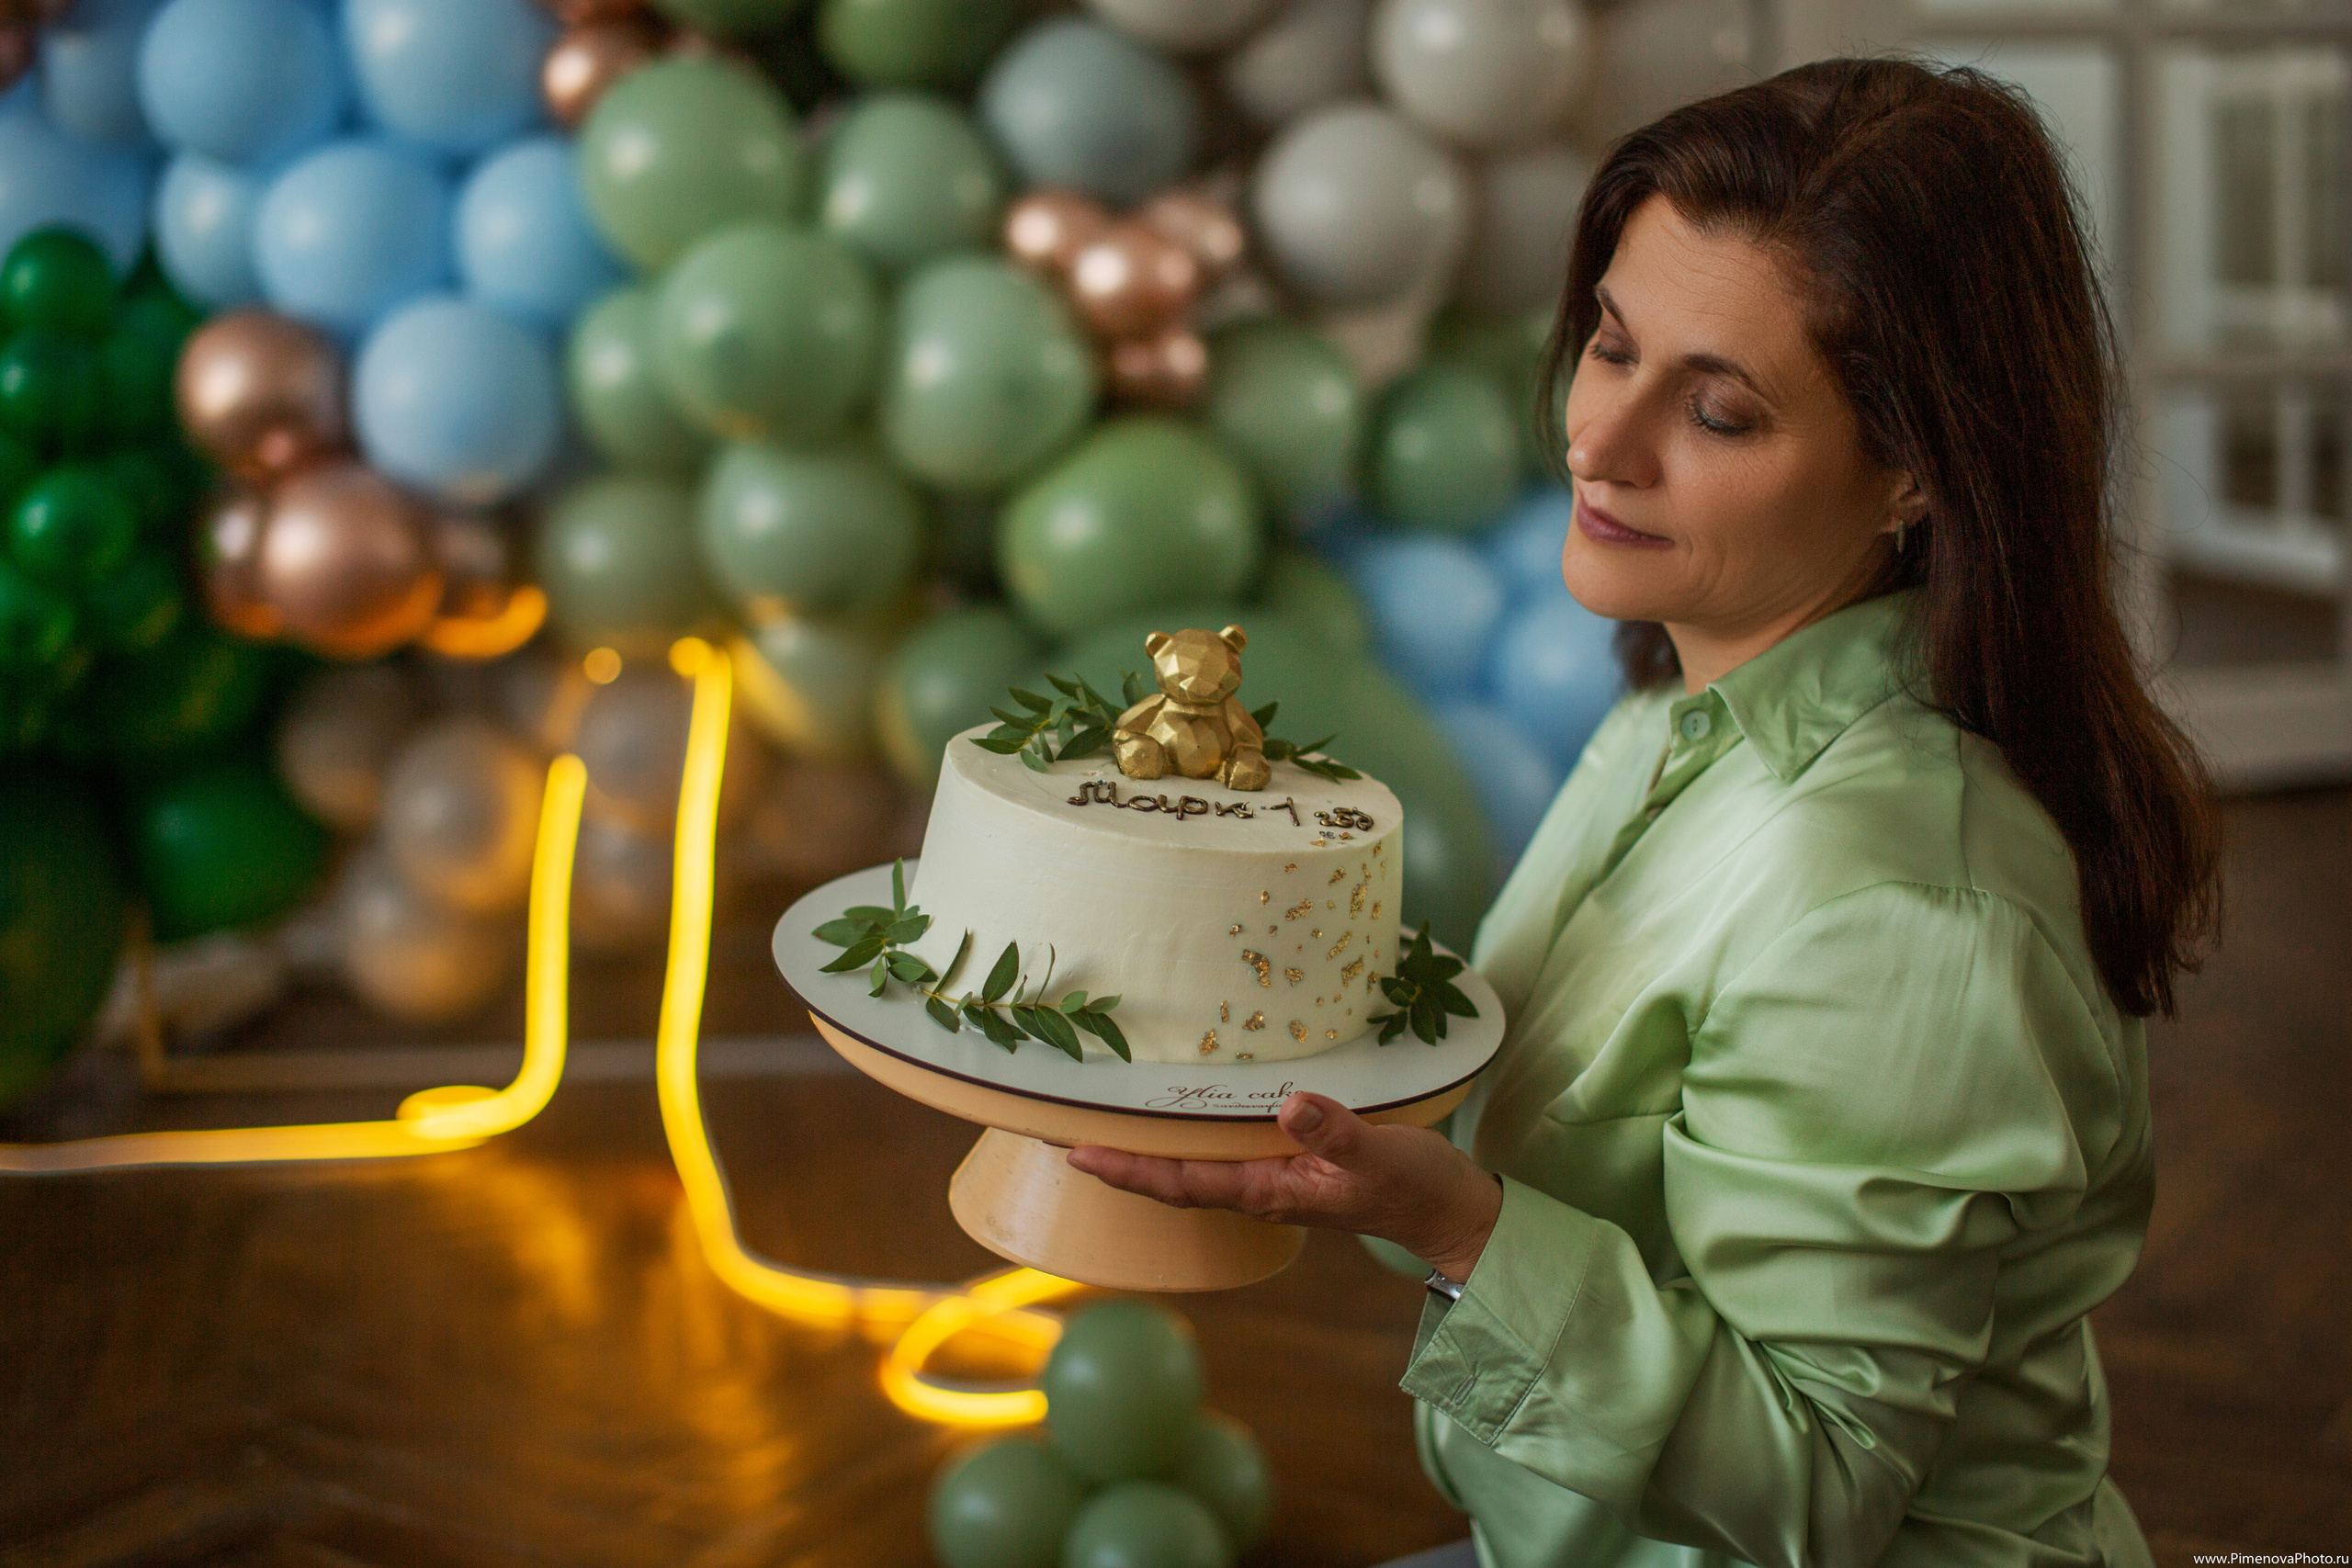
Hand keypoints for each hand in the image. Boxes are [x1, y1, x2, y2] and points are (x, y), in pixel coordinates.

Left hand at [1066, 1092, 1503, 1282]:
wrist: (1445, 1210)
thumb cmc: (1413, 1184)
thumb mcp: (1378, 1154)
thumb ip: (1336, 1133)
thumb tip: (1292, 1106)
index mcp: (1268, 1190)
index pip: (1182, 1183)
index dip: (1128, 1169)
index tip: (1078, 1153)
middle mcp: (1257, 1187)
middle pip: (1169, 1177)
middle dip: (1114, 1159)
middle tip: (1054, 1130)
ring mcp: (1268, 1178)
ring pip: (1189, 1167)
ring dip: (1140, 1149)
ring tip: (1091, 1123)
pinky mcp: (1284, 1164)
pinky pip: (1217, 1154)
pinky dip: (1181, 1138)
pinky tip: (1166, 1118)